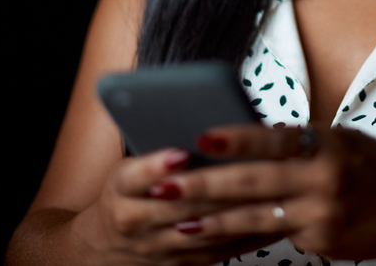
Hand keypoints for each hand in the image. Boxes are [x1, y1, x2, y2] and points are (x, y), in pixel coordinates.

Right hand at [72, 148, 283, 264]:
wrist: (103, 245)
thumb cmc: (126, 194)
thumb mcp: (127, 169)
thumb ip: (158, 153)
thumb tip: (203, 124)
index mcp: (120, 188)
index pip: (135, 175)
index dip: (158, 165)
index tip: (181, 152)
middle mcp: (134, 220)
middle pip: (180, 204)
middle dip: (218, 186)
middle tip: (252, 167)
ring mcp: (156, 246)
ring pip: (204, 229)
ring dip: (239, 211)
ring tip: (271, 190)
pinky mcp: (180, 263)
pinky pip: (218, 251)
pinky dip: (247, 235)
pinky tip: (272, 219)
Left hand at [153, 123, 375, 264]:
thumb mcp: (344, 140)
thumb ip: (301, 143)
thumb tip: (249, 142)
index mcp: (329, 145)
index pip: (274, 140)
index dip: (235, 140)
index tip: (199, 136)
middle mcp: (325, 180)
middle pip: (254, 184)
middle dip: (204, 185)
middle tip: (165, 186)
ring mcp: (323, 217)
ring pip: (256, 219)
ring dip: (212, 220)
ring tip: (177, 220)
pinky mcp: (321, 242)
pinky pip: (278, 235)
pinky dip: (247, 233)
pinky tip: (218, 233)